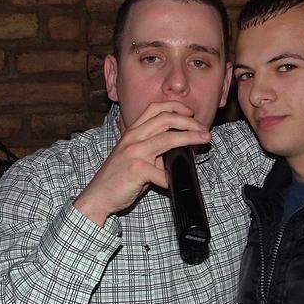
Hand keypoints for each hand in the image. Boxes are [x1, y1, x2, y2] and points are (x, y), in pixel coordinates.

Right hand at [74, 102, 211, 225]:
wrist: (98, 196)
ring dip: (191, 138)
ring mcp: (134, 152)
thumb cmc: (119, 178)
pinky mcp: (136, 170)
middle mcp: (133, 137)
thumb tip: (182, 150)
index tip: (191, 113)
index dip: (176, 107)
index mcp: (133, 131)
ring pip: (168, 139)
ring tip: (204, 140)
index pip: (155, 108)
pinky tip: (178, 182)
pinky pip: (161, 172)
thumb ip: (155, 151)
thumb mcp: (136, 157)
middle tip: (204, 130)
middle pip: (166, 119)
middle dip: (190, 122)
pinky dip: (173, 178)